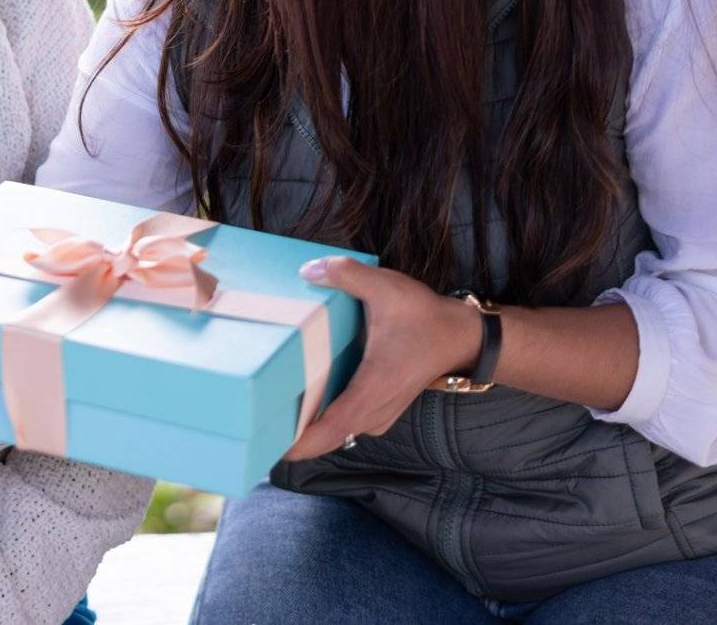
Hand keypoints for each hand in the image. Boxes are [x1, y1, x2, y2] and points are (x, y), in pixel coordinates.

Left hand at [281, 256, 482, 461]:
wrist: (462, 337)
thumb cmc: (426, 318)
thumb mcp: (387, 288)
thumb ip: (347, 275)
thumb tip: (309, 270)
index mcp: (372, 390)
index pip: (329, 430)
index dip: (298, 444)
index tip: (269, 446)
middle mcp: (375, 411)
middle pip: (326, 439)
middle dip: (291, 438)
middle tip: (254, 422)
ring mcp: (379, 414)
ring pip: (335, 433)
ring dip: (306, 429)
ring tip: (269, 411)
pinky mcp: (380, 408)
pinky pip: (344, 423)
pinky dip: (323, 419)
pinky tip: (300, 399)